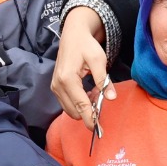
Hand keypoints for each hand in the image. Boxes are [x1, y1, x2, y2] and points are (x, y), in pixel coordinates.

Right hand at [53, 7, 113, 122]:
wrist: (73, 35)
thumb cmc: (86, 45)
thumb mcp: (99, 59)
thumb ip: (104, 80)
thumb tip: (111, 98)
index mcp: (68, 79)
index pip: (80, 105)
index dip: (90, 118)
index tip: (98, 130)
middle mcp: (58, 85)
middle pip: (74, 111)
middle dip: (89, 111)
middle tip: (102, 98)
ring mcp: (55, 87)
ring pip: (70, 109)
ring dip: (84, 107)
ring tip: (96, 92)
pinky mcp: (55, 87)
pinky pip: (67, 103)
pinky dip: (79, 102)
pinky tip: (89, 92)